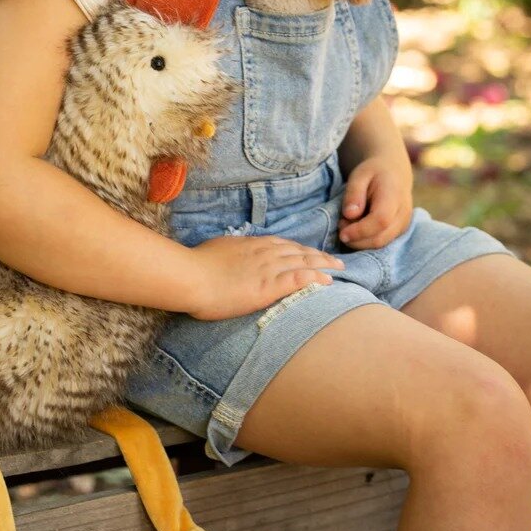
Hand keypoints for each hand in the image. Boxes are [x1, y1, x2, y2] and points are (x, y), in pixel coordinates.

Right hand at [186, 235, 343, 320]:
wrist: (191, 276)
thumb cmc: (196, 265)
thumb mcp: (216, 251)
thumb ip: (230, 253)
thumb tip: (232, 254)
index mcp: (252, 245)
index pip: (283, 245)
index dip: (300, 249)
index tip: (311, 252)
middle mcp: (264, 252)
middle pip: (299, 251)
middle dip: (319, 255)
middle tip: (335, 260)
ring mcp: (268, 268)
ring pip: (304, 262)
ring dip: (324, 265)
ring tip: (339, 269)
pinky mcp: (269, 286)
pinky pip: (299, 278)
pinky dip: (316, 278)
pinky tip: (328, 281)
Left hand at [338, 155, 412, 249]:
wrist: (394, 172)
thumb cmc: (374, 172)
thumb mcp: (359, 175)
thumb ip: (354, 194)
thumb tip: (350, 215)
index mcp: (394, 195)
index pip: (381, 220)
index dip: (360, 231)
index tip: (342, 233)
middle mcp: (403, 213)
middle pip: (381, 237)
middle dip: (356, 239)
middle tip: (341, 226)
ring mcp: (404, 224)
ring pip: (381, 244)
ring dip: (360, 242)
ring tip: (348, 226)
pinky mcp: (400, 231)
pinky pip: (382, 243)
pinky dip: (366, 241)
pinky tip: (357, 229)